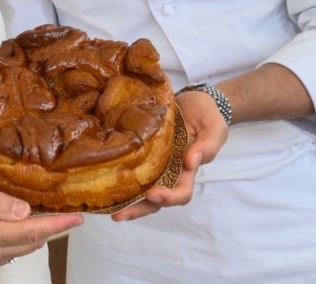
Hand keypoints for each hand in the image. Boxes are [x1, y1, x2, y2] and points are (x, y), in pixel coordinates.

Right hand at [0, 181, 80, 271]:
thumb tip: (25, 210)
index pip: (29, 232)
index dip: (56, 226)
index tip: (76, 219)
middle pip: (30, 243)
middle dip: (51, 228)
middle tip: (68, 212)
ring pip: (21, 248)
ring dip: (35, 233)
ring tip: (48, 215)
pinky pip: (8, 250)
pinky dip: (19, 238)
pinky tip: (19, 223)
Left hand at [110, 89, 227, 222]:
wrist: (194, 100)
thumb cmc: (206, 115)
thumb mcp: (215, 127)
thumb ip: (208, 145)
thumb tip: (191, 162)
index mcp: (187, 170)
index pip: (181, 192)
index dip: (168, 197)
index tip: (153, 194)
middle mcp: (168, 171)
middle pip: (155, 199)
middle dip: (138, 208)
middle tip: (119, 215)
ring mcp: (153, 162)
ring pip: (139, 188)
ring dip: (125, 200)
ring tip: (107, 209)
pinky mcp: (140, 150)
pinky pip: (129, 167)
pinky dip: (118, 177)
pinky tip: (101, 181)